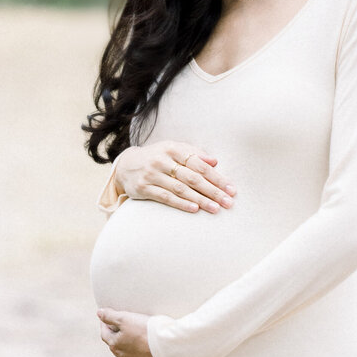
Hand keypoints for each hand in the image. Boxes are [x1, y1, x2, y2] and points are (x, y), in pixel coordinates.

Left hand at [98, 308, 165, 356]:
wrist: (169, 348)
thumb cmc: (148, 333)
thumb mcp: (126, 318)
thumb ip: (110, 316)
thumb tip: (100, 313)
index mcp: (115, 345)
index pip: (105, 334)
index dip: (105, 325)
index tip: (106, 320)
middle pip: (116, 345)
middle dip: (118, 336)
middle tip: (124, 327)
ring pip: (128, 355)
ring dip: (131, 348)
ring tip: (140, 338)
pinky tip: (149, 351)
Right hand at [113, 141, 235, 213]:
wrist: (126, 165)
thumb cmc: (157, 157)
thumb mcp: (173, 150)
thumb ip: (194, 153)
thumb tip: (215, 162)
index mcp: (172, 148)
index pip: (199, 164)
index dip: (217, 177)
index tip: (231, 188)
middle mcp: (162, 160)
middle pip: (192, 177)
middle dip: (213, 190)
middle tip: (228, 201)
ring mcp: (152, 174)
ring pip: (180, 188)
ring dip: (201, 199)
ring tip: (216, 208)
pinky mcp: (143, 188)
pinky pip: (165, 197)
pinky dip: (181, 203)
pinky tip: (195, 209)